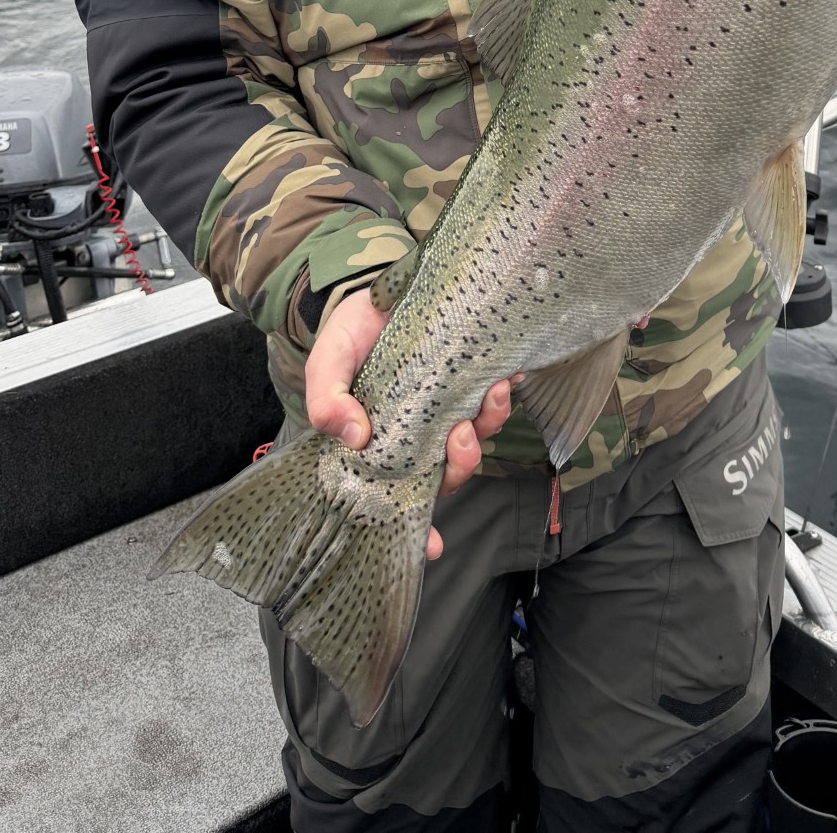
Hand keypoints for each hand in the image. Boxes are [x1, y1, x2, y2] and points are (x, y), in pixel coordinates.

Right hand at [303, 286, 515, 559]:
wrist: (376, 289)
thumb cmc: (348, 337)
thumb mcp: (327, 364)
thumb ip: (327, 399)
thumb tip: (353, 436)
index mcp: (383, 447)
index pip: (402, 500)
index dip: (418, 528)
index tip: (434, 545)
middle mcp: (419, 437)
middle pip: (450, 472)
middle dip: (463, 462)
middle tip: (460, 431)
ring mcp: (447, 409)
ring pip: (478, 437)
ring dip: (490, 423)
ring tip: (493, 391)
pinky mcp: (469, 378)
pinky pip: (493, 396)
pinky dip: (504, 391)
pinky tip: (509, 374)